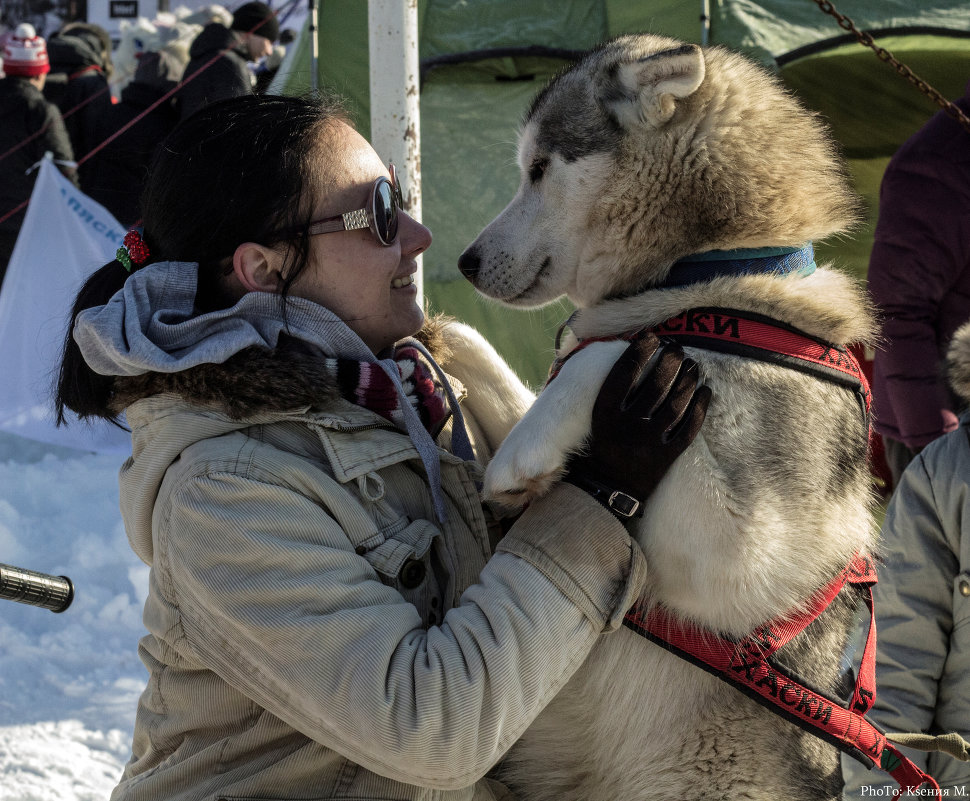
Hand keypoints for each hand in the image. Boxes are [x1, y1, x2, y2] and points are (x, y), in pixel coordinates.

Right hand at [564, 333, 710, 518]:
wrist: (607, 489)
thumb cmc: (602, 445)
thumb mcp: (596, 417)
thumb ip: (611, 390)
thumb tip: (633, 354)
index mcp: (605, 413)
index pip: (624, 373)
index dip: (639, 351)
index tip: (650, 337)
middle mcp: (627, 425)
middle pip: (655, 384)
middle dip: (670, 361)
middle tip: (677, 349)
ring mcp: (648, 442)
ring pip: (676, 403)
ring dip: (688, 380)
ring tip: (693, 366)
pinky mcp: (666, 457)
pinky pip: (689, 427)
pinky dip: (700, 407)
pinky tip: (706, 390)